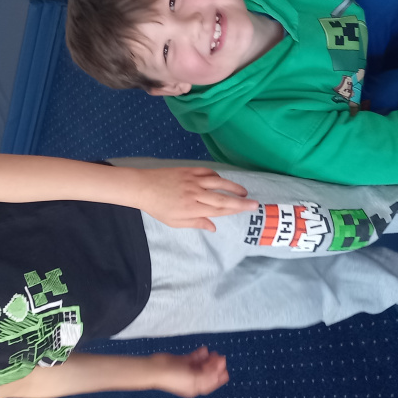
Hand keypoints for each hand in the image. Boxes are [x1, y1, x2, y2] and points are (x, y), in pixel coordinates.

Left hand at [135, 167, 257, 231]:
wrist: (143, 187)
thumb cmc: (158, 207)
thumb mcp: (175, 222)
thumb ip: (196, 223)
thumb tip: (214, 227)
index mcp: (192, 209)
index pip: (218, 210)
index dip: (235, 210)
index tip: (248, 209)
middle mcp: (195, 194)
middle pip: (222, 198)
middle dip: (240, 201)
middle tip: (254, 203)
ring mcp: (192, 181)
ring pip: (218, 183)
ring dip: (233, 187)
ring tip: (243, 191)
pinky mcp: (188, 170)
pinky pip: (208, 172)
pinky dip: (217, 176)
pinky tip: (222, 181)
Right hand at [152, 347, 228, 397]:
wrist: (156, 369)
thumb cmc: (175, 377)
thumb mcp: (194, 379)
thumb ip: (208, 376)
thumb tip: (219, 373)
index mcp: (195, 388)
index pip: (211, 383)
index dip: (219, 377)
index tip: (227, 371)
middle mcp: (192, 380)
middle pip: (207, 373)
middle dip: (215, 366)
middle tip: (222, 357)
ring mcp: (187, 370)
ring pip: (201, 365)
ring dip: (208, 359)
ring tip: (214, 353)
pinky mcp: (182, 361)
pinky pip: (194, 358)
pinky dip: (199, 354)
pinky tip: (204, 350)